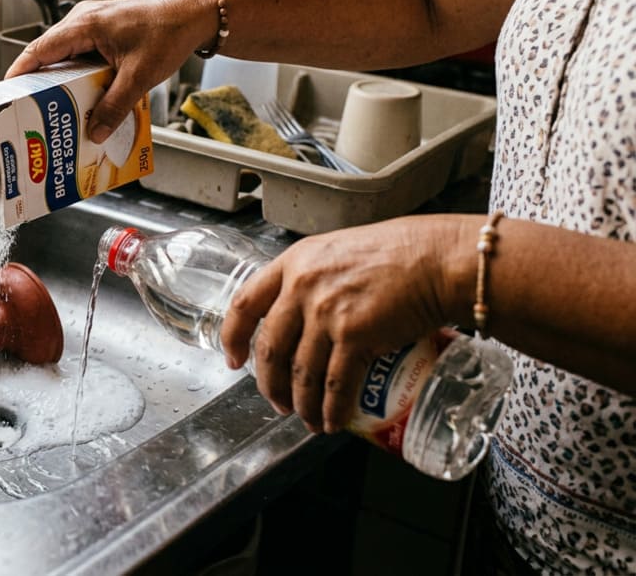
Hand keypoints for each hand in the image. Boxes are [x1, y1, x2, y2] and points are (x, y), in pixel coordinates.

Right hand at [5, 0, 217, 143]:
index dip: (19, 73)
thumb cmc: (168, 33)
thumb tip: (95, 131)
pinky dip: (78, 74)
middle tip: (30, 109)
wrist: (193, 16)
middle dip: (39, 82)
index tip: (5, 94)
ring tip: (55, 107)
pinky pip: (80, 53)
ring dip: (61, 80)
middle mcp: (83, 20)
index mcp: (85, 24)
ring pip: (65, 55)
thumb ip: (114, 106)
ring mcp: (92, 23)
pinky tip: (84, 96)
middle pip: (48, 54)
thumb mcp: (139, 77)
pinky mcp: (102, 30)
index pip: (40, 49)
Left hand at [219, 215, 471, 433]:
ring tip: (308, 419)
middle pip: (270, 348)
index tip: (233, 360)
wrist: (439, 259)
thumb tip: (307, 311)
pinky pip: (334, 384)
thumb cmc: (402, 252)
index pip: (245, 304)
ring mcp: (326, 312)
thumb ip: (318, 277)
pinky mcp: (354, 335)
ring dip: (302, 404)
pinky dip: (332, 409)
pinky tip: (333, 420)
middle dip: (270, 384)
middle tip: (277, 402)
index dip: (233, 337)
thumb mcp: (341, 252)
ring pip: (301, 373)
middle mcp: (303, 286)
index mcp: (294, 263)